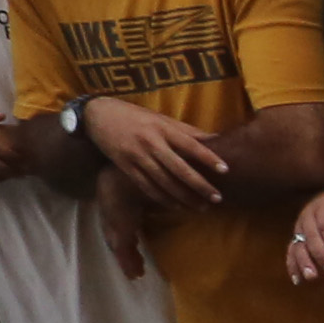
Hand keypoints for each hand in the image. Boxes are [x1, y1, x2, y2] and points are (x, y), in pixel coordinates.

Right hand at [79, 96, 228, 208]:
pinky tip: (178, 207)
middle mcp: (150, 142)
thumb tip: (216, 139)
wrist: (98, 115)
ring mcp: (136, 156)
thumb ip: (186, 131)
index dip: (208, 157)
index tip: (225, 170)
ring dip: (184, 197)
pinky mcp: (125, 167)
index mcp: (162, 128)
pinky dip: (163, 199)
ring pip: (163, 181)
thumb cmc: (137, 116)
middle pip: (179, 168)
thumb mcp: (161, 118)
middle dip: (199, 185)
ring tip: (202, 207)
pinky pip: (147, 186)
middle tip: (217, 198)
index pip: (190, 144)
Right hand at [281, 186, 323, 284]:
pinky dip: (293, 267)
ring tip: (312, 277)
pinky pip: (290, 253)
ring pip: (298, 246)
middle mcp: (308, 218)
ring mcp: (299, 230)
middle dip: (321, 255)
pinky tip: (298, 281)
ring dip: (304, 262)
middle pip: (312, 237)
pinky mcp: (294, 240)